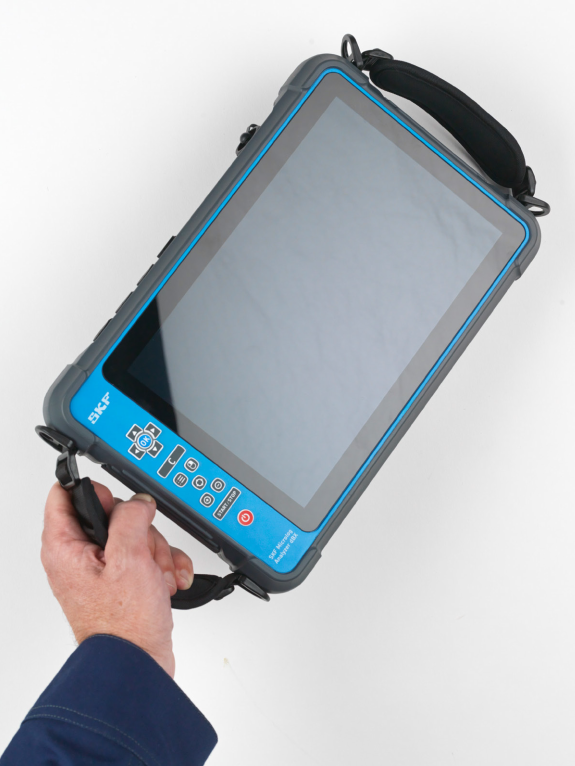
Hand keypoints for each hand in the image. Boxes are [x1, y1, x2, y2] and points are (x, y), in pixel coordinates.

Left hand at [41, 481, 193, 677]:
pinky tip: (167, 584)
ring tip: (158, 576)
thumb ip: (130, 518)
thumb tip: (138, 502)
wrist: (138, 664)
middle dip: (141, 531)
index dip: (95, 491)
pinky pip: (147, 559)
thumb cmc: (123, 624)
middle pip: (114, 515)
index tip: (117, 502)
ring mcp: (103, 570)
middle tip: (144, 553)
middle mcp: (79, 556)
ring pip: (136, 537)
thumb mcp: (129, 558)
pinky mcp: (122, 583)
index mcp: (65, 547)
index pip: (65, 495)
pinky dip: (162, 568)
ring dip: (157, 553)